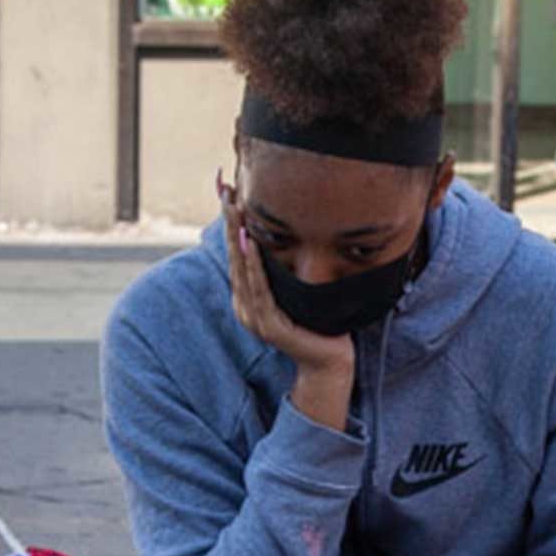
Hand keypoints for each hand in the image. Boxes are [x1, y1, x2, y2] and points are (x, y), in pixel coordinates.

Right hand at [221, 194, 355, 428]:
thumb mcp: (296, 292)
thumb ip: (283, 273)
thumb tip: (285, 239)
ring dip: (237, 237)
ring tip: (234, 210)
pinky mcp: (269, 326)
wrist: (330, 362)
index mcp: (248, 299)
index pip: (237, 255)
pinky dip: (253, 265)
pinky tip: (250, 243)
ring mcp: (255, 318)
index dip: (231, 225)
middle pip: (234, 258)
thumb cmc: (316, 325)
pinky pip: (259, 289)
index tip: (228, 195)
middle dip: (230, 224)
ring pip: (242, 270)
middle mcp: (245, 307)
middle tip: (226, 193)